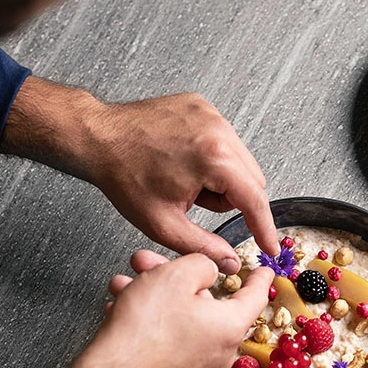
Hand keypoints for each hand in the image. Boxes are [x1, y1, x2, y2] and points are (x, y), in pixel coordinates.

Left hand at [2, 77, 279, 273]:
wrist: (97, 138)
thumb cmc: (124, 176)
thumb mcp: (164, 224)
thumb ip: (204, 247)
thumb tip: (230, 262)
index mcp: (214, 158)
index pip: (255, 200)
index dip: (264, 229)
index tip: (270, 247)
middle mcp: (219, 130)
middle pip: (251, 180)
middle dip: (230, 198)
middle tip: (193, 202)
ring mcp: (211, 113)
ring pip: (240, 161)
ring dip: (221, 178)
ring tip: (183, 180)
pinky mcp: (202, 106)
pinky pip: (224, 140)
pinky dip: (212, 158)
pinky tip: (182, 162)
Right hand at [12, 251, 273, 367]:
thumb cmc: (144, 328)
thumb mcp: (176, 276)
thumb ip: (201, 265)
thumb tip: (207, 272)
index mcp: (230, 326)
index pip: (255, 296)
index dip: (259, 278)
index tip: (264, 270)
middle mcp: (220, 352)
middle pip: (207, 303)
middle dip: (177, 279)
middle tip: (152, 263)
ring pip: (182, 319)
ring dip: (156, 297)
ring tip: (126, 283)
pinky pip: (169, 340)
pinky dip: (151, 321)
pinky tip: (122, 308)